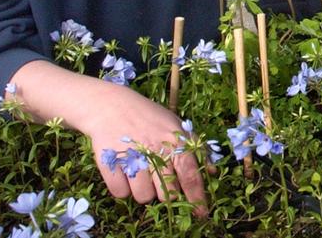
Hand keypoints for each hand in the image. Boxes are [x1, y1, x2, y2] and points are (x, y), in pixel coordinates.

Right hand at [78, 84, 208, 215]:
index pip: (191, 176)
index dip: (197, 198)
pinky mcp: (110, 164)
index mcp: (175, 142)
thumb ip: (197, 149)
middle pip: (167, 193)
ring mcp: (132, 158)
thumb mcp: (177, 126)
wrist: (111, 107)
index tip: (201, 214)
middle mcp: (156, 151)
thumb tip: (212, 172)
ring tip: (140, 172)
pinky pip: (120, 193)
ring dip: (143, 191)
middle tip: (160, 181)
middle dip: (166, 194)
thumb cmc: (149, 118)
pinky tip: (124, 172)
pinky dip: (122, 188)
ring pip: (143, 197)